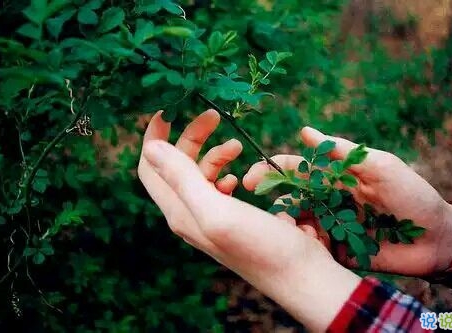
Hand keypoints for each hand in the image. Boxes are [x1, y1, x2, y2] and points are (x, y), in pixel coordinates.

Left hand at [138, 110, 360, 330]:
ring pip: (201, 173)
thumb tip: (151, 148)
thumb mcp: (218, 210)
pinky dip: (228, 172)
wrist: (301, 275)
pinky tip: (241, 176)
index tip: (170, 109)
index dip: (154, 137)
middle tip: (215, 114)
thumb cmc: (262, 246)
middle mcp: (190, 215)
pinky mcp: (233, 218)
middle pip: (177, 165)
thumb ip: (182, 180)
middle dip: (192, 136)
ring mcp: (212, 217)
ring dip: (215, 153)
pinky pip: (220, 186)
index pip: (150, 168)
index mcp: (180, 212)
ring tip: (238, 146)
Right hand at [243, 126, 451, 275]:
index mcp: (336, 178)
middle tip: (248, 200)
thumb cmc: (412, 195)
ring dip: (284, 221)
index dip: (273, 169)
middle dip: (268, 196)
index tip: (252, 174)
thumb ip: (344, 152)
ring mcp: (331, 225)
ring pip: (296, 221)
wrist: (435, 238)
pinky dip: (302, 243)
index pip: (298, 169)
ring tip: (283, 224)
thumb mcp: (381, 167)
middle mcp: (328, 200)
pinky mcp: (337, 249)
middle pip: (290, 195)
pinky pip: (311, 245)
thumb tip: (306, 131)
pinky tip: (303, 242)